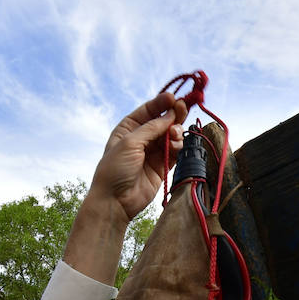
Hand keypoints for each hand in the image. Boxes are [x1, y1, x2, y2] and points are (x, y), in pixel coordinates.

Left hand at [63, 92, 187, 283]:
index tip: (174, 98)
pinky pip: (175, 151)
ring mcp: (152, 152)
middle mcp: (141, 139)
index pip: (148, 110)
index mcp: (128, 128)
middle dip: (173, 114)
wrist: (115, 201)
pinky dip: (177, 146)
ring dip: (176, 131)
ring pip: (171, 135)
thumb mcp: (130, 143)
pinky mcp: (162, 166)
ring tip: (174, 134)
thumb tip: (170, 114)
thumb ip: (151, 128)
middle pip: (163, 121)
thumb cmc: (115, 169)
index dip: (161, 103)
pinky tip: (175, 146)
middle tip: (183, 108)